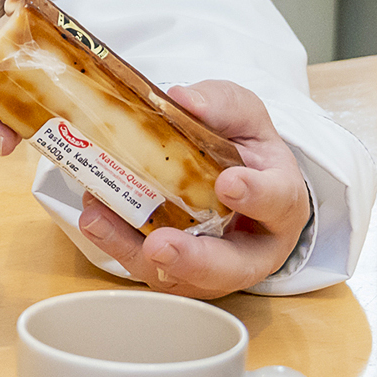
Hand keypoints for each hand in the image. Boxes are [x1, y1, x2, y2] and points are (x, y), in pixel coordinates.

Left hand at [70, 81, 310, 298]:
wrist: (234, 178)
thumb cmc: (246, 152)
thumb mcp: (243, 116)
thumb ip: (221, 105)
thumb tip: (184, 100)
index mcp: (281, 202)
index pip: (278, 203)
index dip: (256, 196)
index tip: (228, 183)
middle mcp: (253, 247)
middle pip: (230, 267)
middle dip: (192, 259)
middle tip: (160, 244)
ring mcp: (212, 267)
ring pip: (179, 276)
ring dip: (135, 252)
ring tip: (101, 222)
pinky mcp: (177, 272)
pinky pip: (146, 267)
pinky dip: (116, 243)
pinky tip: (94, 217)